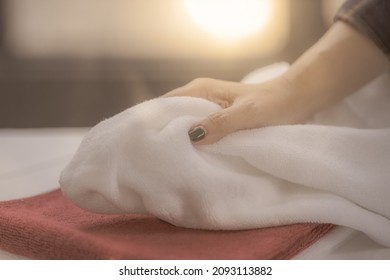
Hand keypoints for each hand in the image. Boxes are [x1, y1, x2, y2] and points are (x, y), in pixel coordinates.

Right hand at [164, 76, 307, 144]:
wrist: (294, 99)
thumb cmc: (273, 104)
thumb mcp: (246, 114)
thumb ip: (220, 122)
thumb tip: (192, 136)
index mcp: (201, 89)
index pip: (167, 102)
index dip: (157, 119)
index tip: (148, 141)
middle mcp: (201, 96)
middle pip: (173, 113)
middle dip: (166, 131)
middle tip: (158, 155)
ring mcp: (209, 107)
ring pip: (186, 123)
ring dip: (180, 138)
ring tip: (172, 158)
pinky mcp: (218, 117)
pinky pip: (200, 129)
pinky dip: (195, 140)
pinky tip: (193, 155)